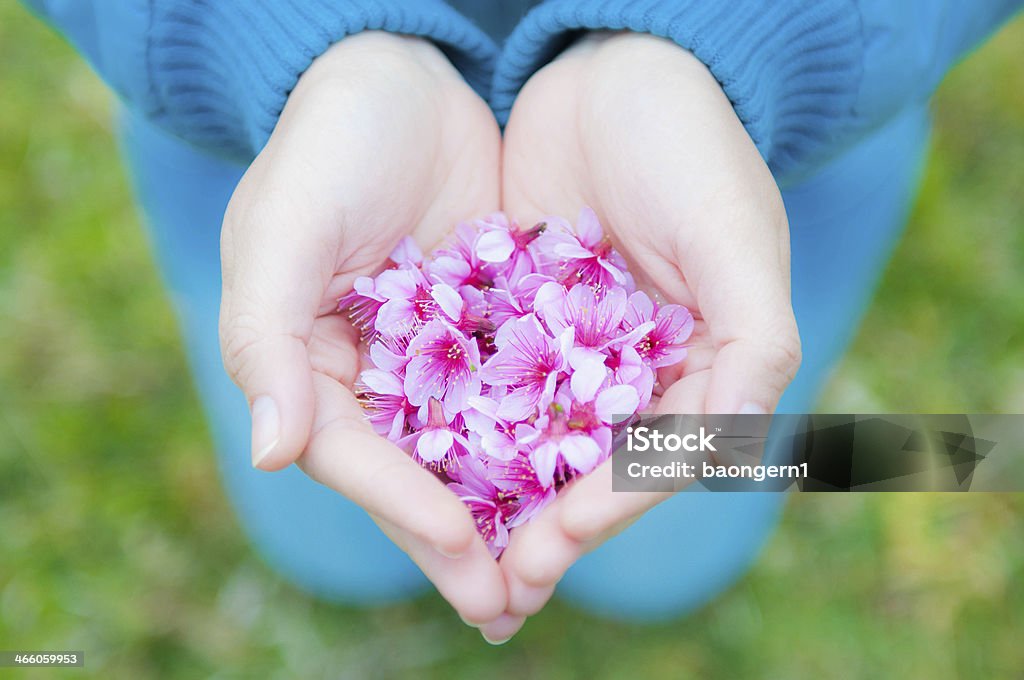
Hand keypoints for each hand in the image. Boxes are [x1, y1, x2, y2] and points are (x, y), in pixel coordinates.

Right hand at [219, 32, 505, 623]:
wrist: (402, 76)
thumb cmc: (328, 144)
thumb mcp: (283, 227)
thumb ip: (266, 338)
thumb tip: (271, 456)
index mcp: (313, 367)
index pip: (357, 456)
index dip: (402, 507)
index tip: (460, 548)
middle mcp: (377, 377)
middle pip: (419, 474)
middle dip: (462, 544)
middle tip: (507, 608)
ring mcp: (440, 357)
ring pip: (476, 450)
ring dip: (513, 513)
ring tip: (553, 572)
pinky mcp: (495, 329)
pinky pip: (525, 394)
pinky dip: (550, 438)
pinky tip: (590, 476)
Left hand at [482, 32, 801, 641]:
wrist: (612, 67)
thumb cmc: (690, 144)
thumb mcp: (736, 236)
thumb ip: (753, 343)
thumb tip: (740, 446)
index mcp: (702, 367)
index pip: (657, 459)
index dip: (611, 507)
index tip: (555, 542)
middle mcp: (637, 370)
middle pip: (590, 468)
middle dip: (547, 527)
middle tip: (497, 589)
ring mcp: (575, 349)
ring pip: (536, 441)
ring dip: (500, 500)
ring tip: (454, 550)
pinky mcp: (519, 319)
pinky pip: (489, 385)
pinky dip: (464, 429)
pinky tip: (423, 464)